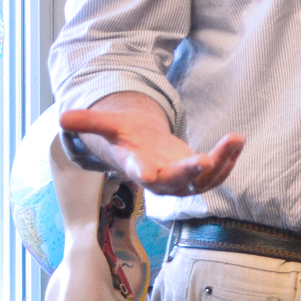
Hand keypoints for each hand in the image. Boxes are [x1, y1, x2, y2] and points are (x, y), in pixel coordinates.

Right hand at [59, 93, 243, 196]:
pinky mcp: (197, 174)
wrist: (142, 150)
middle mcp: (162, 179)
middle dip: (193, 173)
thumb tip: (62, 116)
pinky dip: (228, 160)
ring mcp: (182, 180)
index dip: (148, 175)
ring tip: (235, 140)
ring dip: (222, 164)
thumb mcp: (109, 125)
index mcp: (140, 166)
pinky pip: (216, 174)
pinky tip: (238, 141)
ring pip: (204, 181)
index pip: (143, 175)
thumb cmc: (126, 136)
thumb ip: (90, 122)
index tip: (150, 174)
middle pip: (178, 184)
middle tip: (208, 159)